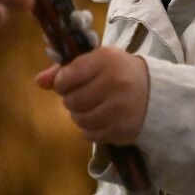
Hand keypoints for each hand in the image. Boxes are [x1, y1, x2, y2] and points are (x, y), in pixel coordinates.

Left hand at [35, 46, 149, 144]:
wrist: (155, 92)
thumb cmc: (119, 72)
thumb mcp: (96, 62)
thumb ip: (66, 70)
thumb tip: (39, 82)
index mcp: (105, 59)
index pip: (66, 77)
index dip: (63, 83)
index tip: (70, 83)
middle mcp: (114, 83)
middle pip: (72, 101)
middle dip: (72, 100)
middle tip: (84, 96)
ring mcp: (120, 108)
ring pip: (80, 119)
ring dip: (81, 116)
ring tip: (93, 107)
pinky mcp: (123, 130)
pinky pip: (91, 135)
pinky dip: (91, 129)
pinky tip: (102, 119)